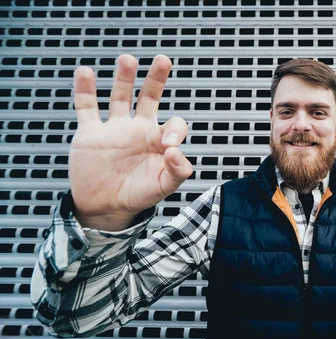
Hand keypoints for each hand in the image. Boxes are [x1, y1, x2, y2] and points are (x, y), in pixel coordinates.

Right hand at [69, 54, 192, 230]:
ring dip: (124, 78)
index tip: (168, 147)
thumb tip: (177, 152)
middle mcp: (138, 130)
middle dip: (156, 79)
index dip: (175, 130)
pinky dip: (85, 91)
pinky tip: (86, 73)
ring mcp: (114, 129)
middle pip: (149, 97)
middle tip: (163, 60)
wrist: (105, 208)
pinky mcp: (90, 133)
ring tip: (127, 60)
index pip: (174, 125)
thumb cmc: (137, 196)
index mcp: (158, 141)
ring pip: (119, 96)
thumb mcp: (162, 187)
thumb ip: (177, 172)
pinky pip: (86, 108)